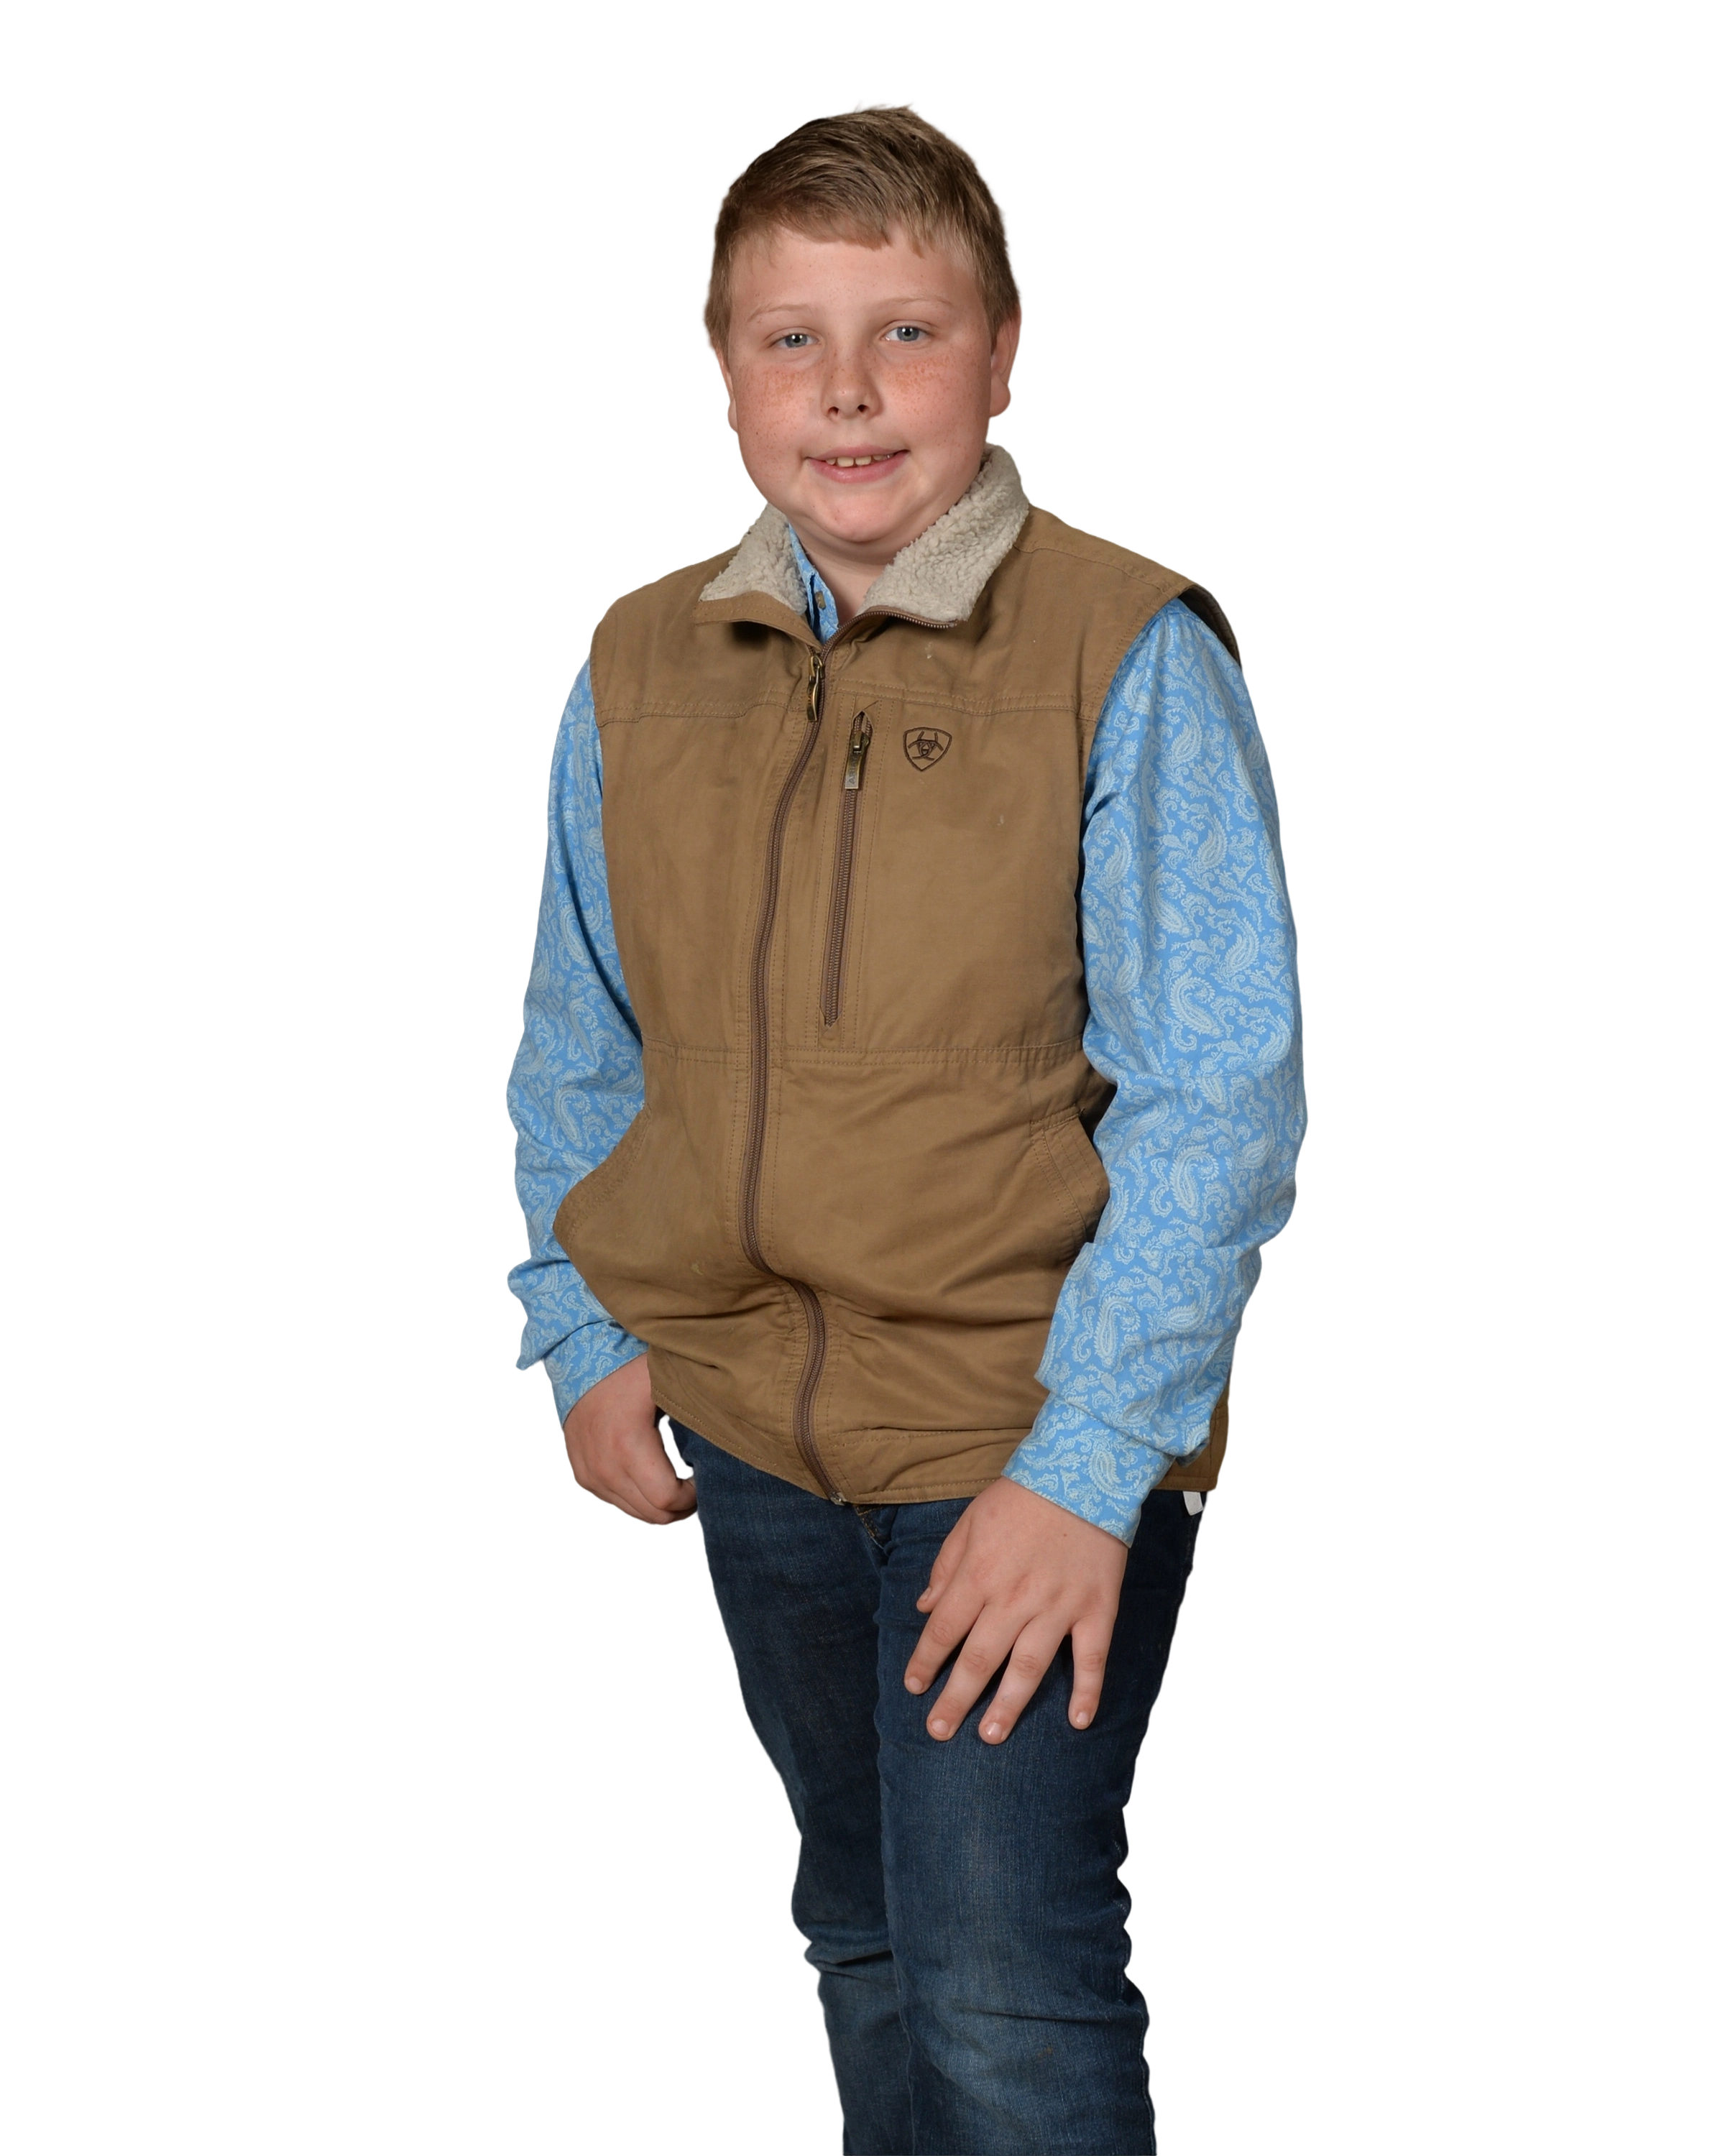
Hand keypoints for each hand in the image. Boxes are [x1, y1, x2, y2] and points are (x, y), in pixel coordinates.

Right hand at [561, 1354, 695, 1528]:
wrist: (577, 1361)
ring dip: (659, 1505)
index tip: (703, 1477)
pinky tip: (651, 1476)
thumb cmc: (628, 1369)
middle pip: (653, 1515)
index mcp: (628, 1446)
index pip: (667, 1500)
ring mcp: (591, 1476)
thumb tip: (733, 1427)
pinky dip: (639, 1497)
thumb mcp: (665, 1383)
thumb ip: (697, 1407)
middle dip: (680, 1506)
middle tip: (695, 1486)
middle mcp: (605, 1468)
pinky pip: (618, 1503)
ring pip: (636, 1514)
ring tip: (675, 1482)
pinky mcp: (584, 1477)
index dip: (692, 1496)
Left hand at [903, 1477, 1126, 1743]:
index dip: (925, 1662)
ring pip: (1028, 1668)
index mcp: (979, 1575)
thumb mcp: (970, 1522)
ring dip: (1008, 1706)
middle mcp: (1013, 1598)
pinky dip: (1087, 1691)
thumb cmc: (1021, 1498)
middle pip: (978, 1659)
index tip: (914, 1687)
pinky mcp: (1096, 1609)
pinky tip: (1078, 1721)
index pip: (944, 1630)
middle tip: (938, 1731)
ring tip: (990, 1735)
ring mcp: (1058, 1607)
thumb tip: (925, 1608)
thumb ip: (946, 1567)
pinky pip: (1091, 1657)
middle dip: (955, 1699)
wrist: (1083, 1474)